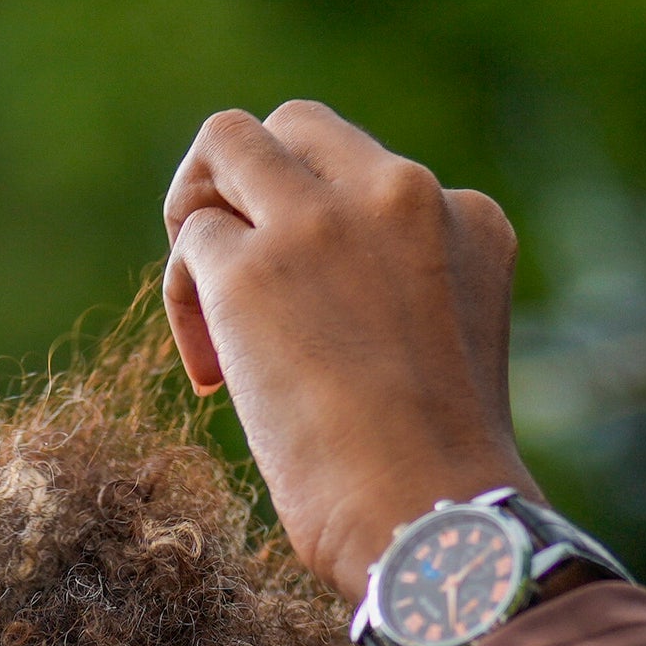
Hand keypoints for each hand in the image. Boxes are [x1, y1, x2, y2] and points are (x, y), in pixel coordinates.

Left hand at [162, 101, 537, 598]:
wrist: (431, 519)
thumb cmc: (436, 474)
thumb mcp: (446, 344)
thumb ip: (396, 287)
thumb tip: (308, 298)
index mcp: (463, 215)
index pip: (367, 176)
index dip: (324, 237)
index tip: (322, 320)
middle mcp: (399, 193)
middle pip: (293, 126)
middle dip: (251, 187)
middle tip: (234, 277)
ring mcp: (320, 223)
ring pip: (226, 143)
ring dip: (199, 210)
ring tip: (204, 298)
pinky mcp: (251, 270)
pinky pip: (191, 238)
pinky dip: (182, 299)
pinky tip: (209, 374)